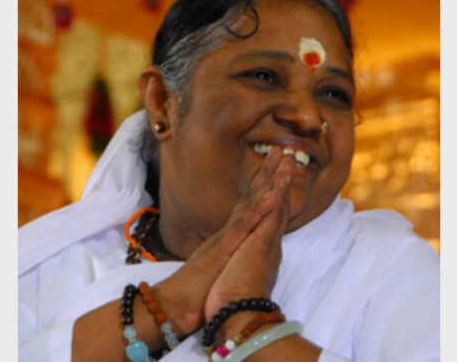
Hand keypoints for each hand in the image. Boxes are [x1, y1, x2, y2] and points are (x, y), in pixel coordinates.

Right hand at [154, 149, 287, 334]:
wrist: (173, 306)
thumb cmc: (194, 292)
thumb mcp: (214, 268)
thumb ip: (224, 254)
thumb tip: (232, 250)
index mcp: (227, 237)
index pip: (248, 206)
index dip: (263, 186)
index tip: (278, 167)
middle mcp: (226, 232)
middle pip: (250, 196)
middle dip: (267, 173)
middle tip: (283, 150)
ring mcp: (224, 238)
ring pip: (248, 204)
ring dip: (265, 182)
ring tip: (281, 162)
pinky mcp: (222, 250)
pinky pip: (243, 227)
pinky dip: (258, 211)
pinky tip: (271, 196)